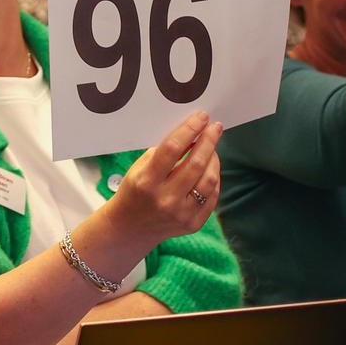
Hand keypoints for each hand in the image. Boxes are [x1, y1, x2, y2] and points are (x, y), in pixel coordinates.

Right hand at [105, 111, 221, 245]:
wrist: (130, 228)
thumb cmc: (134, 191)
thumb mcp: (140, 168)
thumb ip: (164, 153)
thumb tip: (192, 134)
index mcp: (147, 181)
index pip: (173, 148)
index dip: (190, 129)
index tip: (201, 117)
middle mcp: (166, 198)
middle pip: (196, 164)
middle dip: (208, 141)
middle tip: (215, 127)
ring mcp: (182, 214)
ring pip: (210, 180)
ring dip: (214, 159)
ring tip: (212, 148)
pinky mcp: (194, 224)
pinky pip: (213, 197)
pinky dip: (214, 179)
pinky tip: (210, 169)